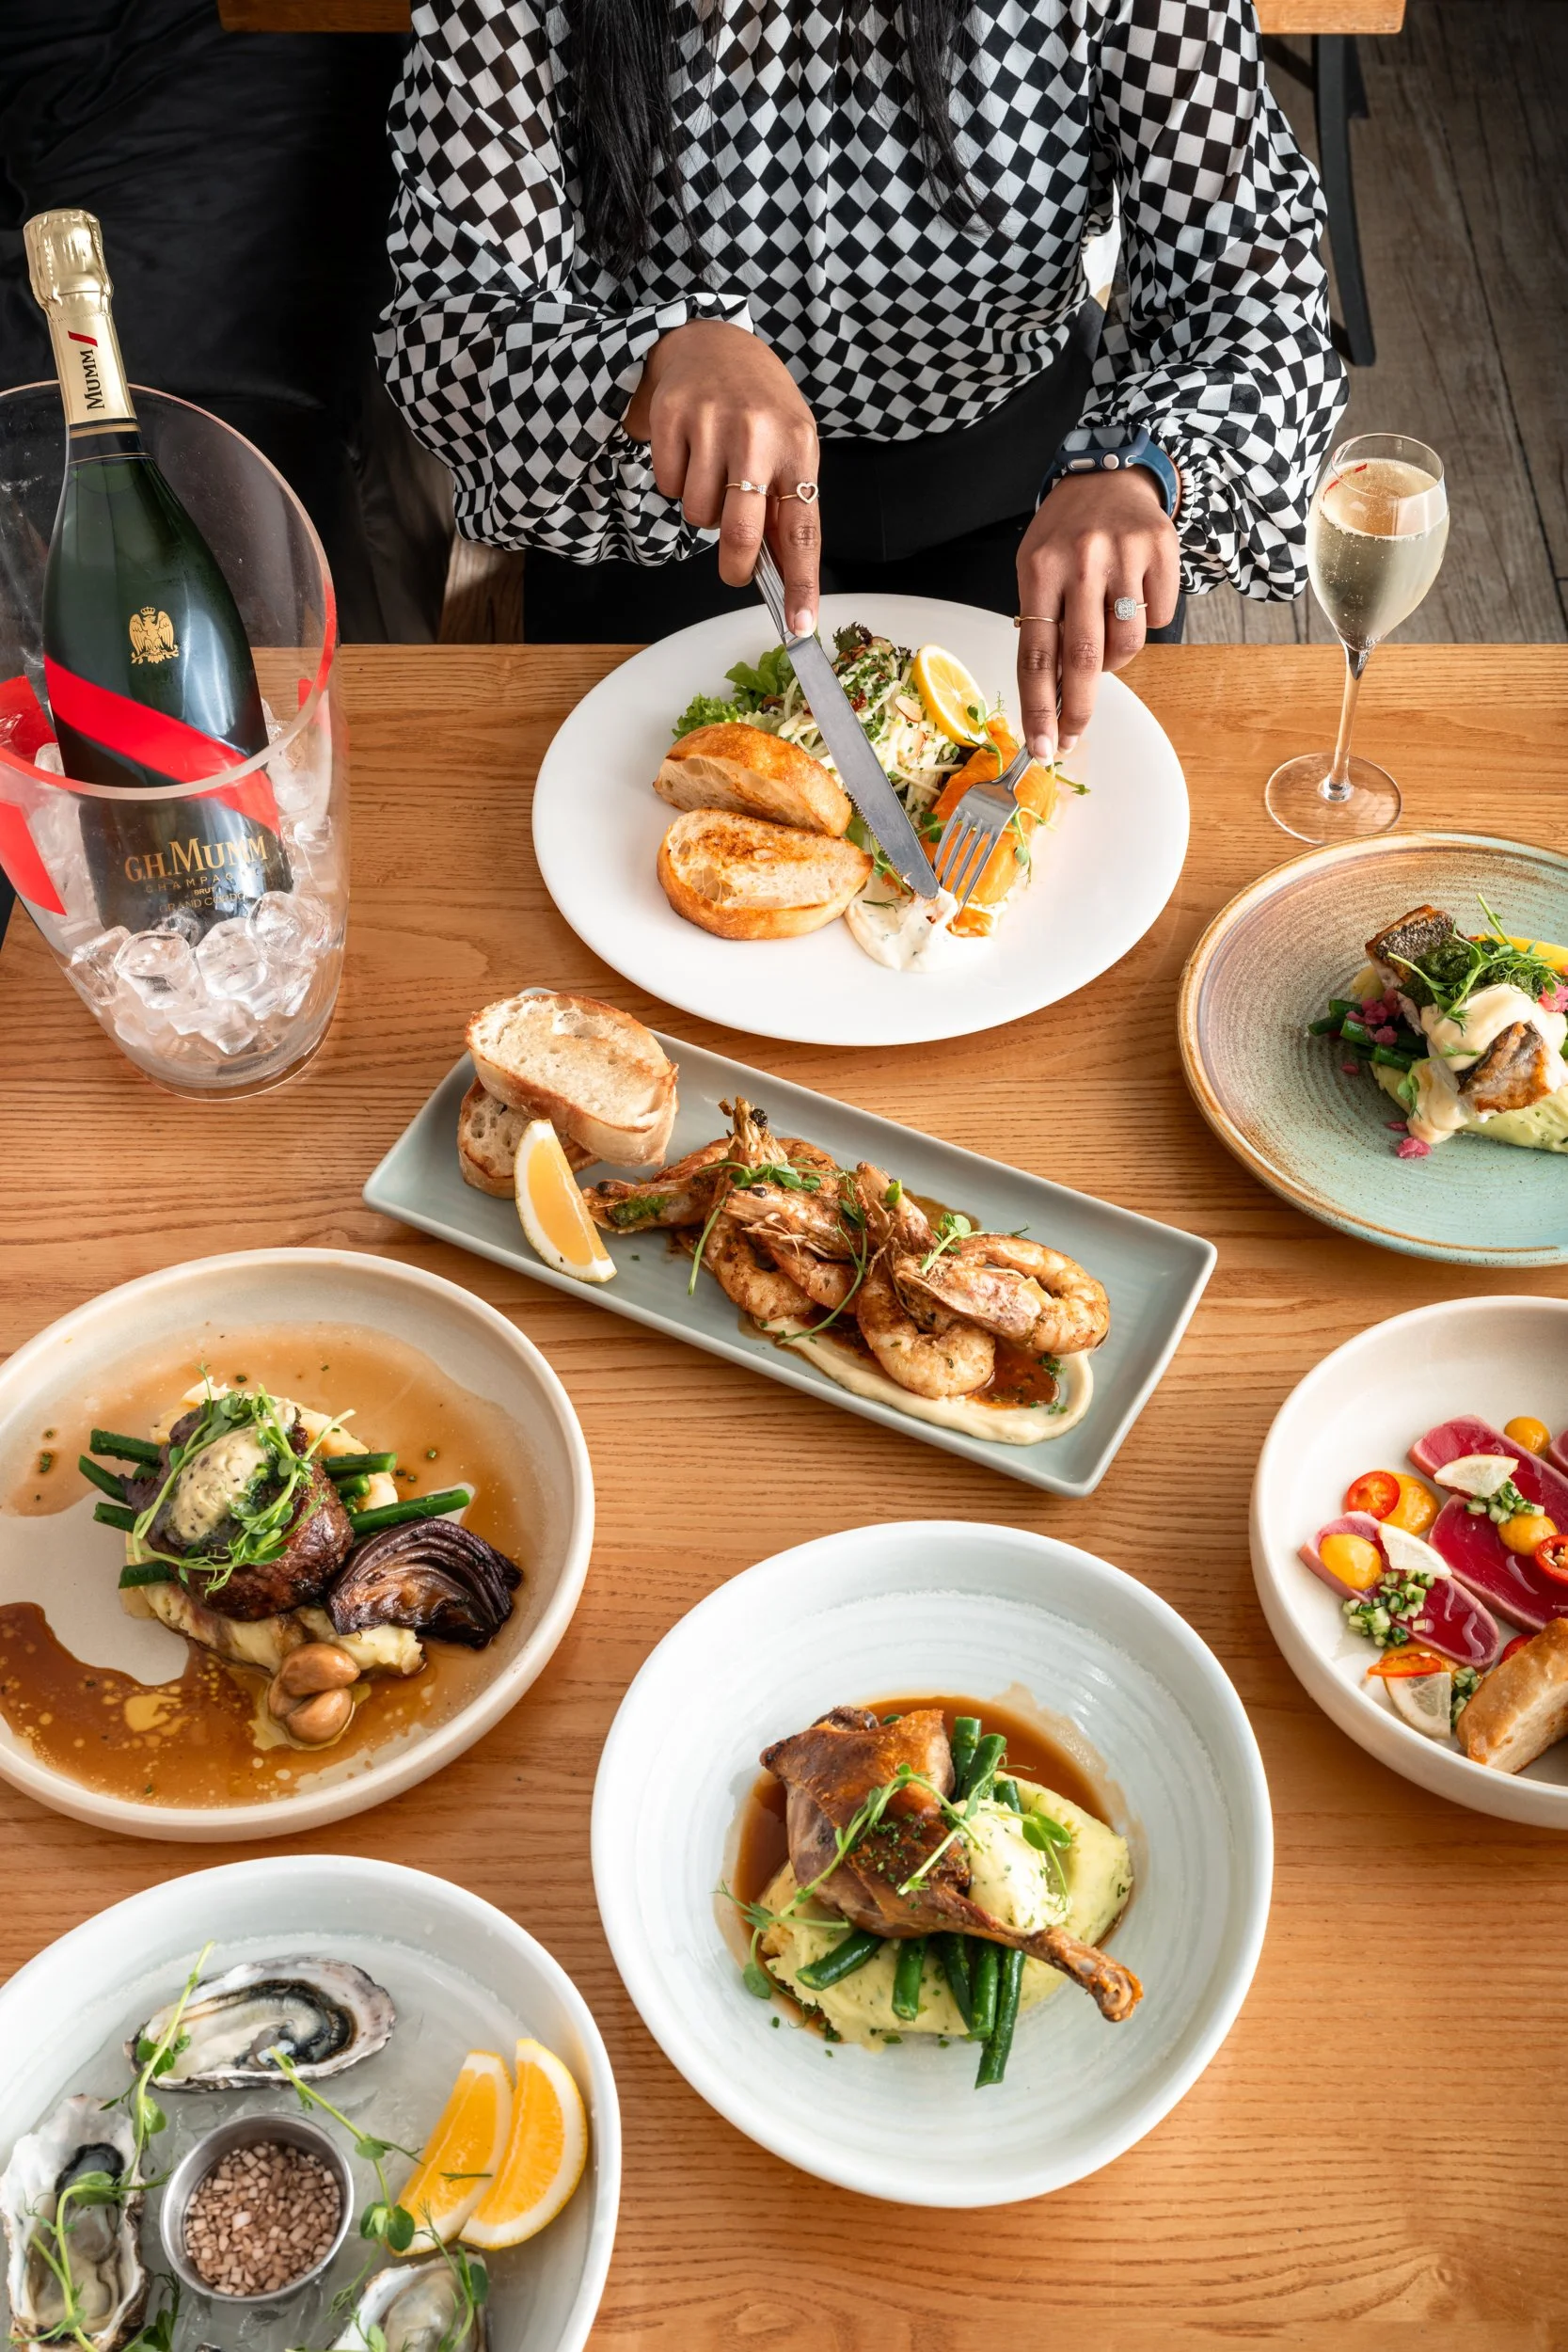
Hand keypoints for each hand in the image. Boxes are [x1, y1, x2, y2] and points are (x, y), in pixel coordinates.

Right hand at [625, 319, 820, 631]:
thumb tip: (784, 576)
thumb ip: (787, 505)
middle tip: (735, 571)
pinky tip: (690, 454)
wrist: (714, 344)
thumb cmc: (759, 408)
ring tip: (714, 475)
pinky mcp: (672, 417)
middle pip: (741, 533)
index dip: (801, 582)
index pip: (802, 529)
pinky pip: (668, 487)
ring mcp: (711, 422)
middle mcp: (757, 433)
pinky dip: (677, 483)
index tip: (801, 625)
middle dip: (736, 566)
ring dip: (704, 511)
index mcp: (797, 446)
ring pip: (698, 514)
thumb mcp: (789, 447)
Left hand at [1015, 469, 1181, 758]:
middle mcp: (1081, 559)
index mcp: (1040, 569)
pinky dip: (1145, 622)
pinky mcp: (1160, 548)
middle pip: (1083, 658)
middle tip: (1072, 738)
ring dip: (1114, 661)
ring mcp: (1124, 553)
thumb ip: (1043, 626)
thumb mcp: (1037, 569)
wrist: (1109, 474)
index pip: (1036, 653)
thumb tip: (1052, 698)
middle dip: (1077, 710)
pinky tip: (1132, 596)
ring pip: (1126, 644)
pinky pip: (1157, 618)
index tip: (1041, 746)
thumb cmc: (1065, 534)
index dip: (1039, 708)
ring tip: (1105, 639)